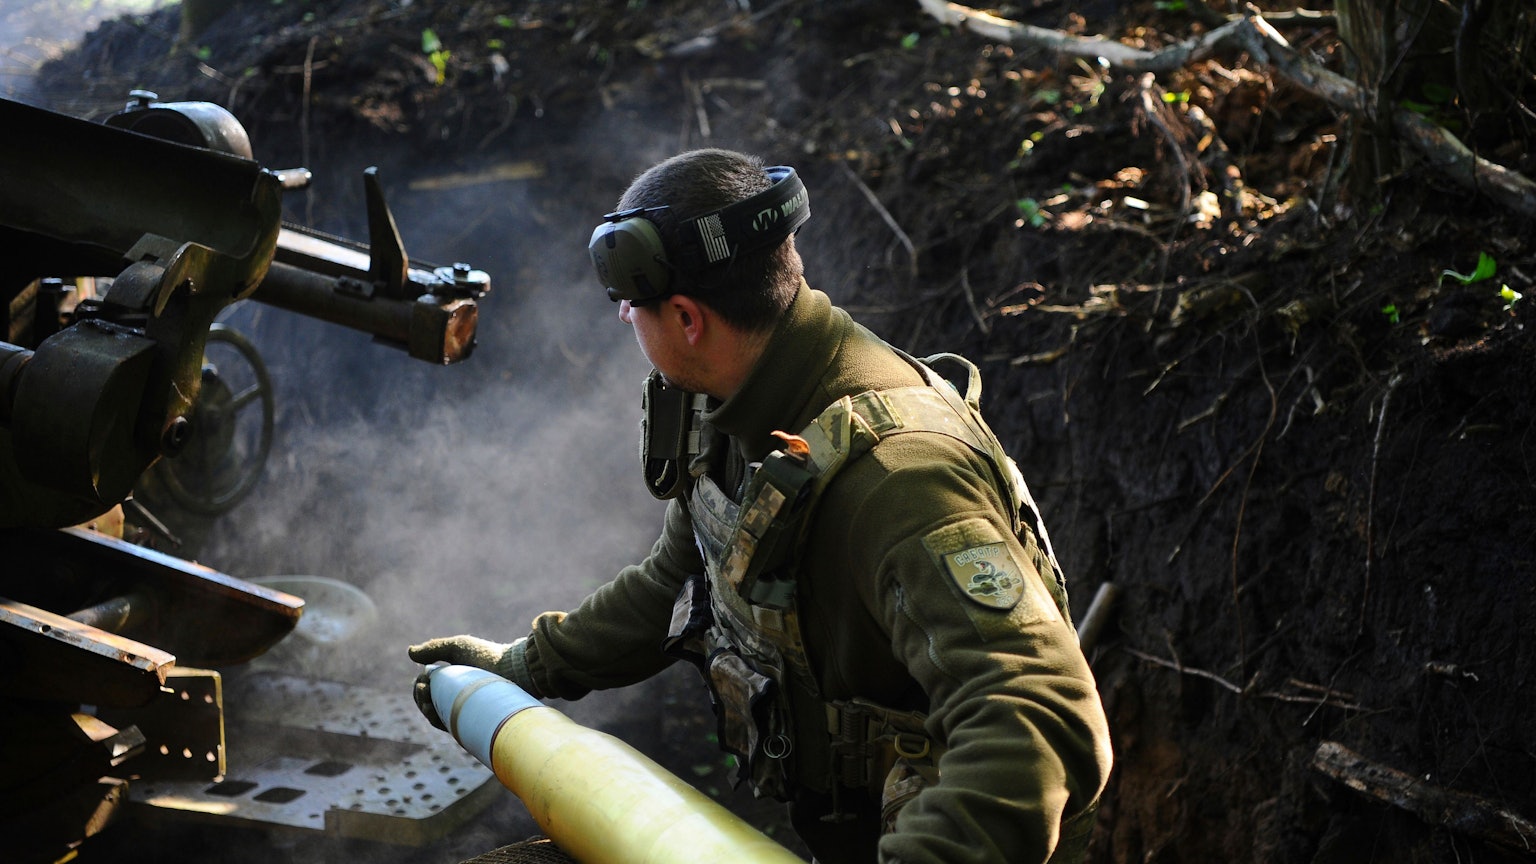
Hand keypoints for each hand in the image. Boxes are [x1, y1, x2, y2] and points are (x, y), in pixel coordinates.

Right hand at [407, 635, 528, 729]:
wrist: (512, 671)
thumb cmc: (487, 657)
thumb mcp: (458, 647)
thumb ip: (434, 648)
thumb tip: (410, 653)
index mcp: (450, 680)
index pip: (426, 688)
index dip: (419, 685)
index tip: (423, 679)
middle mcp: (454, 696)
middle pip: (426, 702)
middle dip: (419, 697)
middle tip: (423, 688)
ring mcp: (461, 710)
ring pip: (434, 715)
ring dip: (424, 708)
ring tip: (427, 699)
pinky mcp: (468, 722)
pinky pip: (446, 726)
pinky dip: (436, 720)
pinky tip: (433, 711)